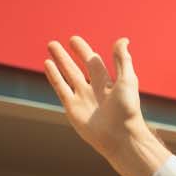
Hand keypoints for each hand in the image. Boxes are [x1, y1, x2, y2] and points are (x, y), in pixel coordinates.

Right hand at [43, 36, 170, 175]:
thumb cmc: (128, 109)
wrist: (120, 136)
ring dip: (60, 61)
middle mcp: (94, 90)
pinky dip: (54, 76)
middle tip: (61, 42)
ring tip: (51, 46)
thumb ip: (123, 59)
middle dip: (70, 55)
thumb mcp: (128, 80)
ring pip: (68, 75)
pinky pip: (61, 88)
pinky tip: (48, 63)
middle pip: (79, 68)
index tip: (74, 40)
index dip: (85, 51)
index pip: (94, 62)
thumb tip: (123, 39)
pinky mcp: (72, 108)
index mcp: (109, 83)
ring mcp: (82, 99)